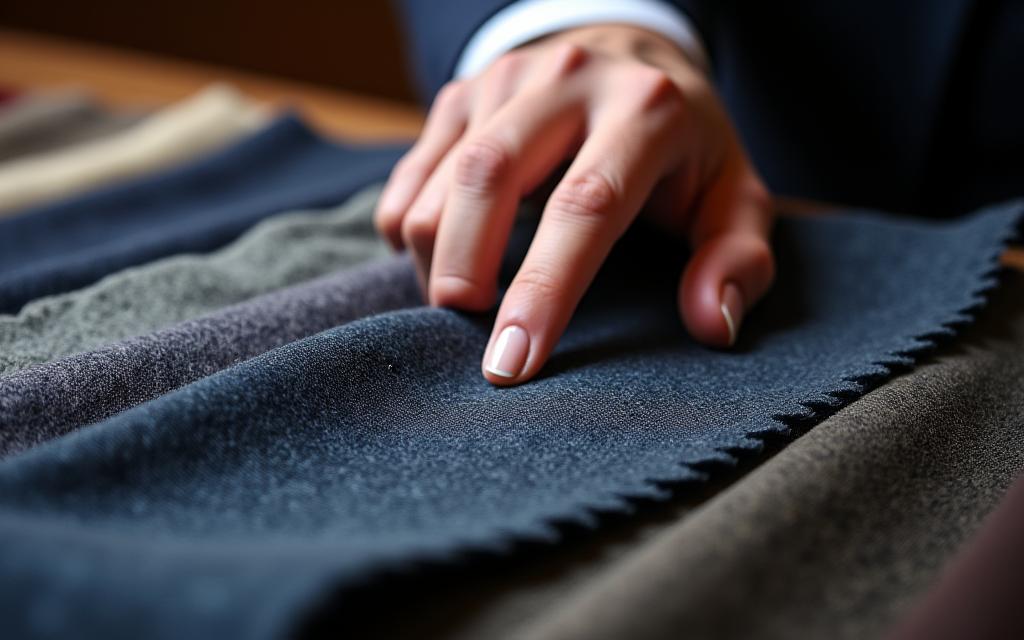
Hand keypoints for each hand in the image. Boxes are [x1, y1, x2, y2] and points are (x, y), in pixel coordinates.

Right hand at [375, 25, 774, 385]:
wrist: (631, 60)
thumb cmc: (684, 150)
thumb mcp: (735, 198)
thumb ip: (737, 261)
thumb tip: (710, 325)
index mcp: (645, 109)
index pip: (586, 205)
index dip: (545, 289)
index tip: (512, 363)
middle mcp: (570, 78)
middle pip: (490, 176)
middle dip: (463, 270)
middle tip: (465, 337)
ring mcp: (506, 79)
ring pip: (441, 180)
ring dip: (436, 261)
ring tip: (466, 304)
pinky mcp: (460, 91)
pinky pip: (409, 177)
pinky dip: (409, 233)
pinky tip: (447, 260)